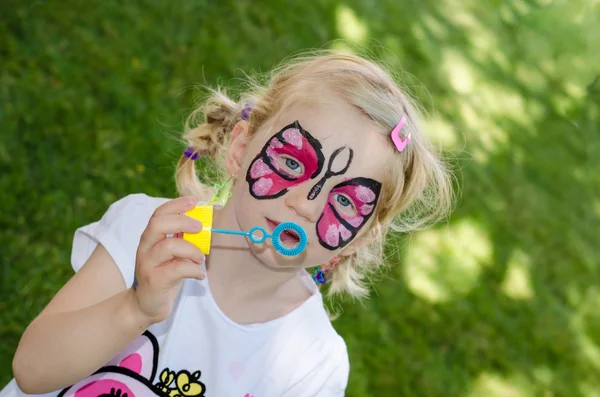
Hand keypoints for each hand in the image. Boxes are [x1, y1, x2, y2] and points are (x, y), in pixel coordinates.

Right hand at [132, 196, 203, 323]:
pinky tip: (200, 275)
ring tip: (201, 259)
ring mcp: (147, 264)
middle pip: (158, 225)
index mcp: (150, 238)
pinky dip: (194, 270)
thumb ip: (181, 239)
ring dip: (192, 250)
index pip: (158, 214)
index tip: (193, 201)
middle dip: (182, 222)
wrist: (145, 305)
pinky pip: (177, 269)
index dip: (176, 205)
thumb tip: (202, 224)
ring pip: (169, 247)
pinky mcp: (154, 281)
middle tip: (199, 227)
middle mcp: (145, 248)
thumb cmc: (163, 275)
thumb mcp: (171, 255)